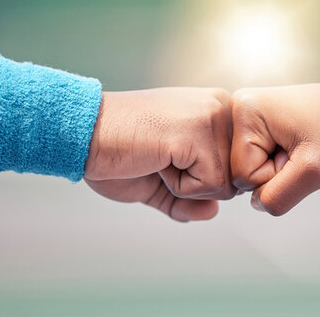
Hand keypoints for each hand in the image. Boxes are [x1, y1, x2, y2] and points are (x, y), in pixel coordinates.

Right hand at [84, 88, 235, 220]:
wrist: (82, 135)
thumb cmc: (117, 153)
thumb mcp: (160, 183)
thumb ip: (190, 200)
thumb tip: (214, 212)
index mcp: (217, 110)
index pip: (236, 168)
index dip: (200, 180)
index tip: (166, 157)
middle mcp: (221, 107)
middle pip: (235, 179)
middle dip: (195, 185)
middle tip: (159, 158)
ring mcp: (212, 116)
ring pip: (226, 185)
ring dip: (185, 186)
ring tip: (157, 156)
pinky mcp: (198, 131)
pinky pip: (209, 185)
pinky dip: (177, 186)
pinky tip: (155, 159)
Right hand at [230, 72, 319, 215]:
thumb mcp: (313, 172)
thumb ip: (277, 197)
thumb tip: (256, 204)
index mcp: (244, 110)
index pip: (243, 175)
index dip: (275, 175)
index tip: (301, 152)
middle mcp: (238, 107)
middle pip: (241, 172)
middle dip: (275, 172)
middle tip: (302, 150)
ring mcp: (247, 114)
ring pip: (250, 169)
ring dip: (278, 168)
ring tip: (301, 146)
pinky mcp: (257, 123)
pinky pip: (258, 160)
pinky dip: (280, 160)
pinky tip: (297, 145)